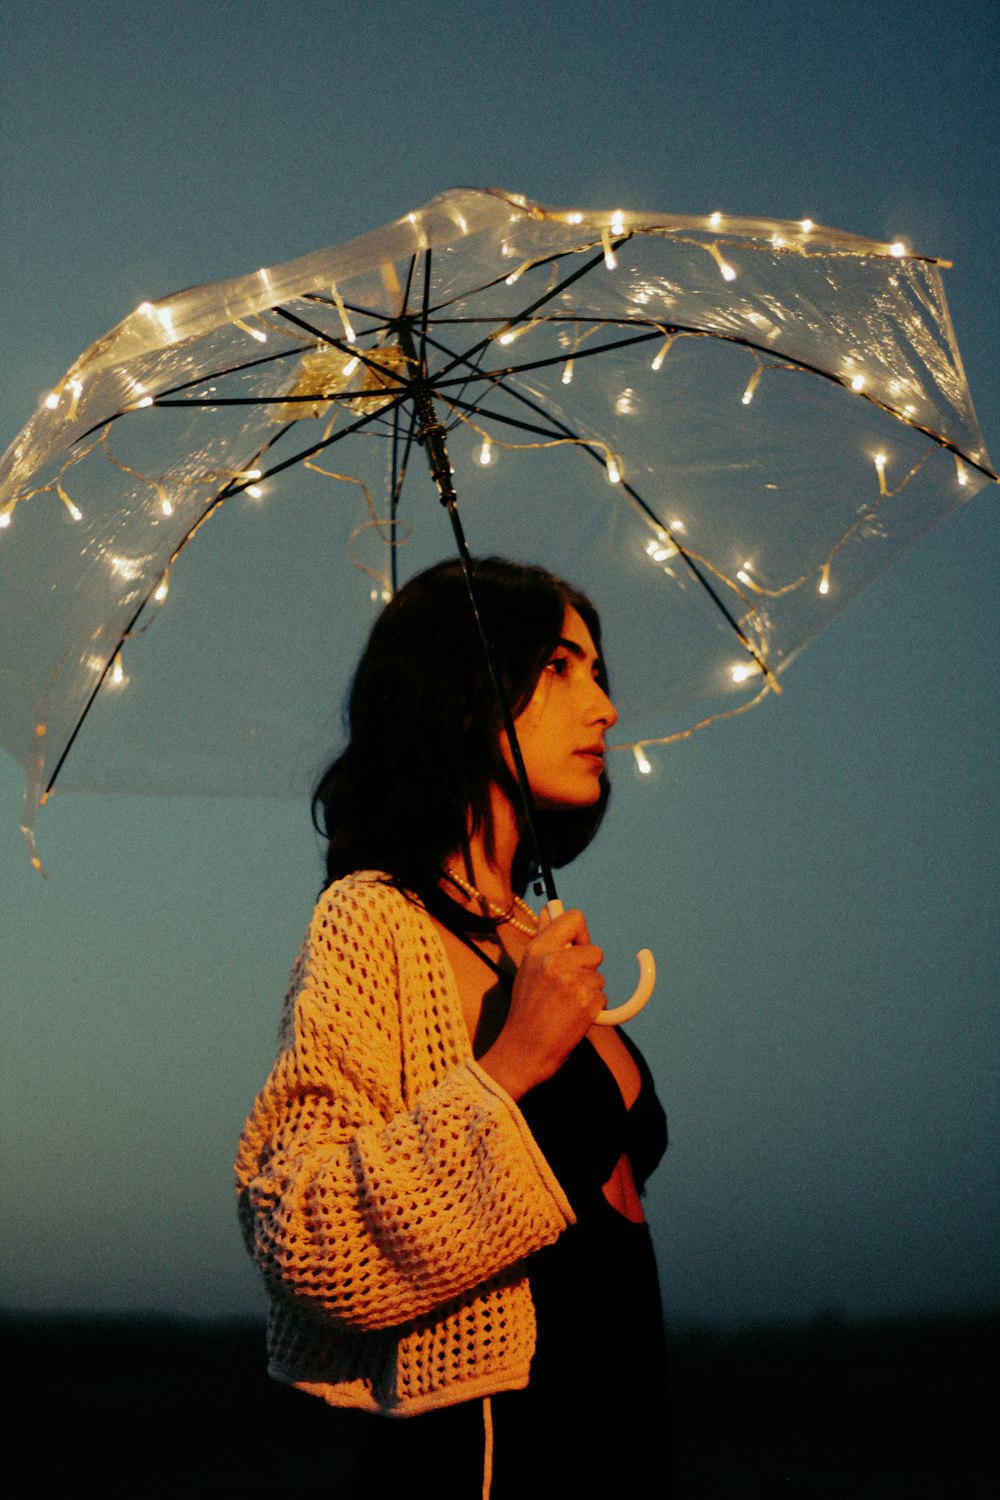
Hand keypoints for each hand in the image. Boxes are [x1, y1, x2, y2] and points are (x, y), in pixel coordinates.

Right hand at [479, 907, 604, 1099]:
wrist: (522, 1052)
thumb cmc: (525, 1010)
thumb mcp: (527, 968)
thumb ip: (543, 938)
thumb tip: (550, 908)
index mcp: (538, 949)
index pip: (575, 918)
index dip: (582, 934)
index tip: (577, 949)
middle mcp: (554, 961)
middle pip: (595, 951)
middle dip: (588, 970)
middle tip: (566, 989)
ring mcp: (571, 982)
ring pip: (599, 978)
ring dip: (589, 992)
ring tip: (565, 1007)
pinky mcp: (587, 1003)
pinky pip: (603, 998)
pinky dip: (593, 1010)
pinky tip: (572, 1019)